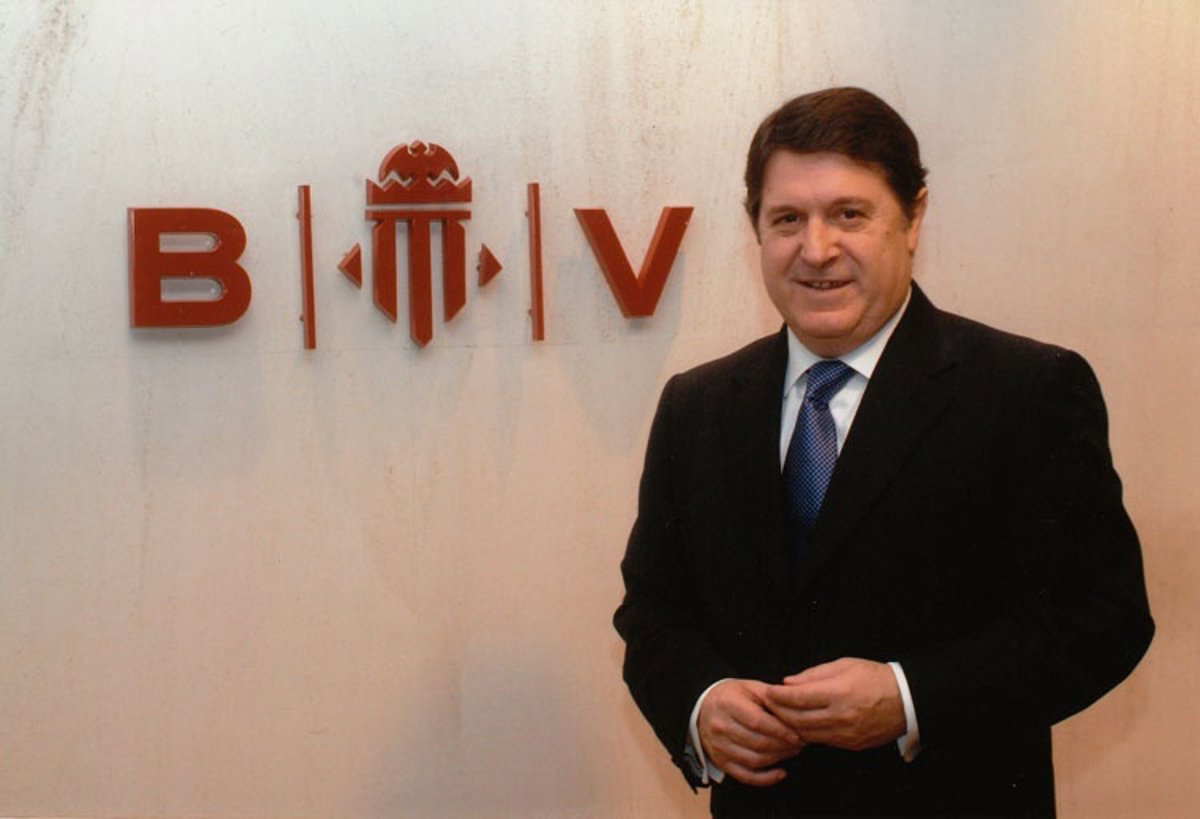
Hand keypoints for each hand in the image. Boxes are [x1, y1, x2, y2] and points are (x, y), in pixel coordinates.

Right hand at [697, 678, 804, 785]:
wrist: (703, 708)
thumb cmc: (732, 697)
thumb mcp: (749, 687)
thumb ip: (771, 696)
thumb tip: (795, 707)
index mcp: (728, 704)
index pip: (758, 722)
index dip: (780, 731)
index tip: (798, 734)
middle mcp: (721, 726)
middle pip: (758, 743)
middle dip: (784, 746)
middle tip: (800, 744)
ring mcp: (719, 746)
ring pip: (754, 760)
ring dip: (779, 759)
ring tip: (793, 752)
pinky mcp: (721, 762)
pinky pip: (746, 776)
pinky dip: (766, 778)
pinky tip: (780, 773)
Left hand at [764, 658, 905, 751]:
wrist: (907, 700)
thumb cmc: (875, 677)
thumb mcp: (844, 665)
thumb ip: (813, 675)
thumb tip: (788, 683)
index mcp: (839, 692)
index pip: (798, 698)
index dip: (778, 696)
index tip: (767, 691)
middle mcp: (841, 716)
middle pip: (798, 719)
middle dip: (779, 712)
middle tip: (768, 705)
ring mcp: (846, 734)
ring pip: (807, 734)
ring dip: (790, 726)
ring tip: (780, 715)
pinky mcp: (852, 745)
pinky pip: (822, 741)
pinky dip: (808, 733)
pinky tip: (801, 725)